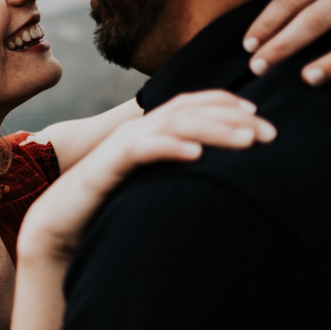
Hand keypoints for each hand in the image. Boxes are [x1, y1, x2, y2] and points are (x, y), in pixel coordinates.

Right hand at [18, 91, 275, 259]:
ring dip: (213, 129)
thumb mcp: (150, 187)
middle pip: (190, 110)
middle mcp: (137, 131)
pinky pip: (142, 150)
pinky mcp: (107, 165)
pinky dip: (170, 147)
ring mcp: (122, 146)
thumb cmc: (107, 209)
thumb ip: (176, 175)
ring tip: (246, 141)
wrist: (59, 224)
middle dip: (233, 118)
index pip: (192, 105)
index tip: (263, 121)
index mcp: (148, 132)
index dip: (228, 106)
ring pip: (173, 125)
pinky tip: (196, 155)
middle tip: (270, 135)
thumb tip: (215, 181)